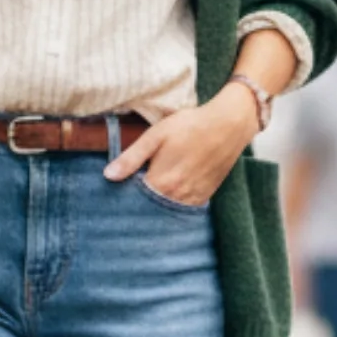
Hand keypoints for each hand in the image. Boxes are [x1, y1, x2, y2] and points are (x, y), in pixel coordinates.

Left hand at [105, 84, 259, 206]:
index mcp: (161, 182)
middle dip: (138, 205)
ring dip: (156, 206)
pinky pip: (183, 208)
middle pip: (150, 209)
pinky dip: (173, 205)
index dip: (123, 197)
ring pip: (167, 211)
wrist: (228, 125)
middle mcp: (177, 196)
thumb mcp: (155, 136)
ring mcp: (192, 198)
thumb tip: (108, 176)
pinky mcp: (204, 197)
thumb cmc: (190, 126)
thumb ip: (131, 158)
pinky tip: (168, 194)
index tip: (115, 194)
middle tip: (129, 196)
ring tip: (147, 196)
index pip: (133, 201)